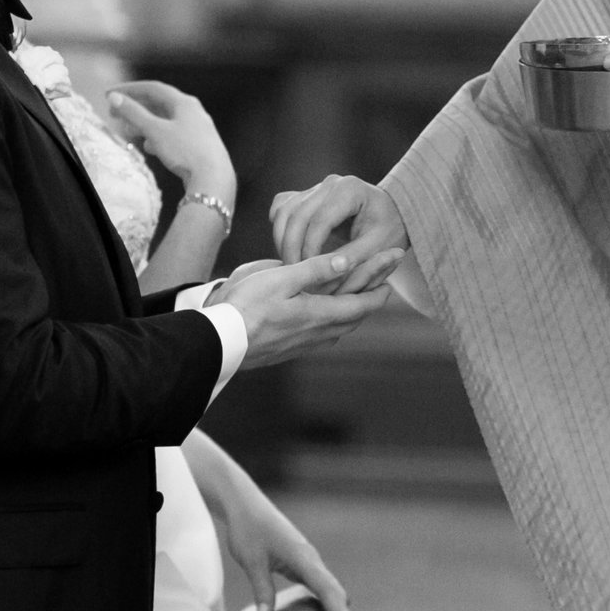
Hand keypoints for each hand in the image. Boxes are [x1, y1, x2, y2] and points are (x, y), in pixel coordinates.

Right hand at [106, 82, 236, 201]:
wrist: (214, 179)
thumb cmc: (185, 151)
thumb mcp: (155, 131)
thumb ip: (134, 114)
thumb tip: (114, 97)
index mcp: (185, 102)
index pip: (153, 88)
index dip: (129, 89)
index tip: (109, 94)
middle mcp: (194, 111)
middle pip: (159, 103)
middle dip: (135, 107)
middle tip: (114, 113)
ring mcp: (198, 129)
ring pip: (166, 120)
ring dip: (145, 123)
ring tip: (128, 130)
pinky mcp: (199, 146)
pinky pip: (173, 135)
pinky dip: (157, 136)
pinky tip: (149, 146)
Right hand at [208, 254, 392, 366]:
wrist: (218, 343)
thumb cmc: (245, 306)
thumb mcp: (281, 279)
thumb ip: (316, 269)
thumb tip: (348, 260)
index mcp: (320, 315)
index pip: (362, 305)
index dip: (379, 290)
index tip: (391, 280)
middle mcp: (317, 335)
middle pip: (354, 319)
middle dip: (369, 300)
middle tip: (381, 285)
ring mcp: (302, 345)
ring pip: (338, 329)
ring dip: (352, 312)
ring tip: (357, 298)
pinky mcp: (288, 351)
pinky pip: (321, 336)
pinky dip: (333, 321)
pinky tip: (324, 316)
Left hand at [216, 481, 351, 610]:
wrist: (245, 505)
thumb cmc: (248, 529)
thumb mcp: (252, 561)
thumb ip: (262, 588)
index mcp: (303, 558)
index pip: (328, 590)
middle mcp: (311, 560)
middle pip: (335, 593)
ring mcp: (307, 561)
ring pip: (329, 590)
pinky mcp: (300, 562)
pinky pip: (318, 586)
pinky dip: (322, 604)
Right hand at [269, 176, 408, 292]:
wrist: (392, 216)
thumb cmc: (389, 232)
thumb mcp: (378, 248)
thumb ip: (353, 258)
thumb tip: (328, 269)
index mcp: (350, 189)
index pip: (320, 220)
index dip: (311, 249)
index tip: (310, 274)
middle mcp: (331, 182)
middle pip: (297, 214)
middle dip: (292, 247)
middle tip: (294, 275)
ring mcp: (316, 187)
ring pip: (285, 212)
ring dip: (282, 241)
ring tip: (291, 267)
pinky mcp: (305, 195)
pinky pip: (282, 210)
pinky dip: (280, 231)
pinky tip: (288, 251)